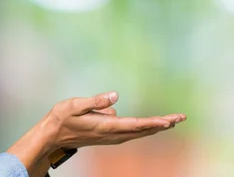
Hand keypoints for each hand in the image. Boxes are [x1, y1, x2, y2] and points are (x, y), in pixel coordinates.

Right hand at [44, 91, 185, 150]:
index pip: (136, 125)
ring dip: (156, 127)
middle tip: (180, 118)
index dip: (154, 123)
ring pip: (139, 133)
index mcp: (106, 127)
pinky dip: (145, 129)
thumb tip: (116, 96)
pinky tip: (151, 125)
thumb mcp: (75, 105)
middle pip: (142, 131)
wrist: (52, 136)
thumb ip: (96, 101)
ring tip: (172, 121)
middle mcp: (112, 134)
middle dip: (162, 125)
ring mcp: (110, 137)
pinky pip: (131, 133)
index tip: (169, 121)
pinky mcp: (108, 135)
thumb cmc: (62, 118)